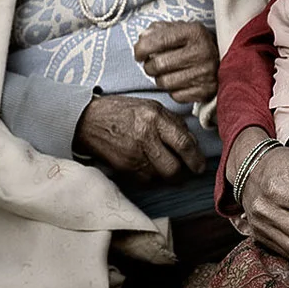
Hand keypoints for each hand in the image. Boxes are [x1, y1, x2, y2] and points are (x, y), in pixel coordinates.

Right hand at [74, 95, 205, 180]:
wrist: (88, 121)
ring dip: (167, 176)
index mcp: (154, 118)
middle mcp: (145, 138)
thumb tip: (192, 143)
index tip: (200, 166)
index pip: (183, 143)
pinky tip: (150, 166)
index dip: (196, 159)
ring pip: (161, 177)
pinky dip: (152, 178)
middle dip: (184, 174)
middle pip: (173, 168)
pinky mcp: (124, 168)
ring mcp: (133, 155)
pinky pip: (146, 181)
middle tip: (187, 171)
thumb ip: (173, 123)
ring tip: (166, 166)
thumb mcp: (150, 106)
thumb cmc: (122, 111)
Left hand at [135, 21, 218, 102]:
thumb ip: (159, 30)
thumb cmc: (194, 44)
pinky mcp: (206, 91)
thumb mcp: (180, 29)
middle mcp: (202, 52)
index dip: (142, 48)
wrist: (224, 60)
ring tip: (166, 73)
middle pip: (159, 64)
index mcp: (194, 32)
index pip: (159, 40)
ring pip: (164, 83)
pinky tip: (179, 82)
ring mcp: (205, 73)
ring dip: (160, 79)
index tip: (138, 54)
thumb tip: (142, 39)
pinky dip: (173, 91)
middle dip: (149, 66)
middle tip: (152, 65)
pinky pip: (176, 96)